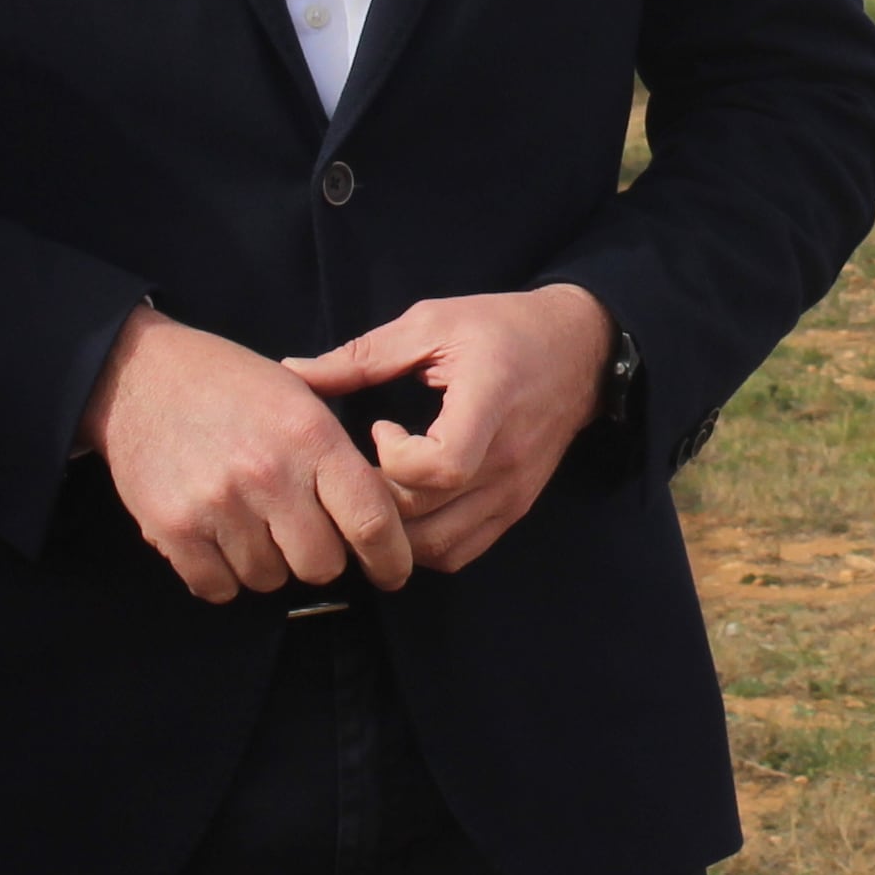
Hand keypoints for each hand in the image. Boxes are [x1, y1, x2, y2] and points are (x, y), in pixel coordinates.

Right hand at [82, 306, 418, 602]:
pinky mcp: (173, 528)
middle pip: (322, 564)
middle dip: (318, 557)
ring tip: (248, 521)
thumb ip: (338, 457)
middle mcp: (269, 474)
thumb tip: (382, 518)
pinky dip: (221, 574)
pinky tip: (216, 538)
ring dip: (266, 563)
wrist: (140, 376)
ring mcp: (219, 504)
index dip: (390, 558)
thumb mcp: (300, 396)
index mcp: (311, 436)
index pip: (371, 519)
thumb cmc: (230, 386)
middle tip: (299, 531)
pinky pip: (218, 587)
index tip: (392, 571)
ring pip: (269, 579)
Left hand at [280, 286, 614, 572]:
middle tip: (355, 469)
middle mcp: (508, 458)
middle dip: (376, 501)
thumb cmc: (503, 328)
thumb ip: (363, 355)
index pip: (441, 468)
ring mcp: (515, 490)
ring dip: (396, 532)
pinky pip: (461, 551)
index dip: (393, 461)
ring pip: (440, 547)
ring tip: (377, 492)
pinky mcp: (516, 507)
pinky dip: (424, 543)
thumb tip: (292, 372)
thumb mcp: (433, 322)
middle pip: (429, 516)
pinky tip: (407, 508)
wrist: (582, 349)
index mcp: (490, 401)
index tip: (378, 428)